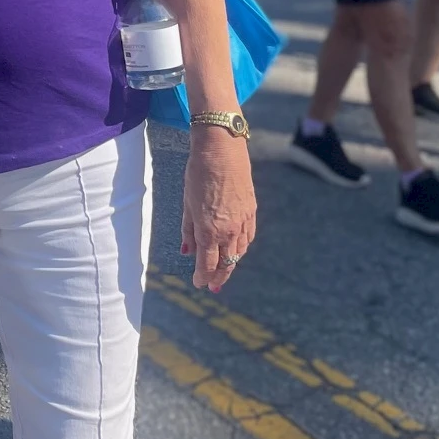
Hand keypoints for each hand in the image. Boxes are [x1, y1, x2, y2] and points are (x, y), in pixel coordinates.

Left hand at [182, 130, 255, 291]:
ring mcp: (243, 221)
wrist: (222, 151)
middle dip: (218, 278)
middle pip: (226, 263)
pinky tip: (237, 250)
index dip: (203, 277)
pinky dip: (241, 247)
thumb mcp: (187, 203)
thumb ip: (188, 230)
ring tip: (224, 272)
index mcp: (209, 230)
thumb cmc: (198, 174)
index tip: (199, 283)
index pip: (207, 264)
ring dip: (231, 265)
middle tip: (213, 287)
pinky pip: (248, 237)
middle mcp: (229, 230)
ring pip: (239, 252)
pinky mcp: (252, 211)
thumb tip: (187, 252)